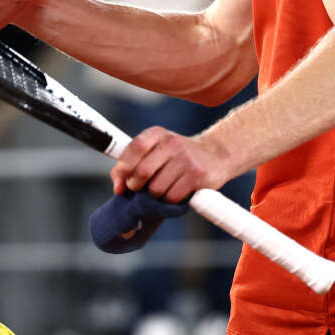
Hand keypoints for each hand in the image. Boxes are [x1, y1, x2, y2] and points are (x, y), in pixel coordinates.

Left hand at [109, 126, 228, 203]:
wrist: (216, 155)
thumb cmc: (177, 156)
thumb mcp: (156, 151)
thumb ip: (132, 165)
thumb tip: (118, 187)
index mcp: (157, 134)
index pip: (134, 148)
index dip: (124, 168)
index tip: (122, 182)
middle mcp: (172, 143)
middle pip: (143, 172)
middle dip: (137, 186)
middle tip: (141, 189)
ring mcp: (186, 159)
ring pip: (157, 188)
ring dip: (155, 195)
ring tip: (163, 188)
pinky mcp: (197, 175)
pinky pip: (172, 197)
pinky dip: (169, 200)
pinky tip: (176, 192)